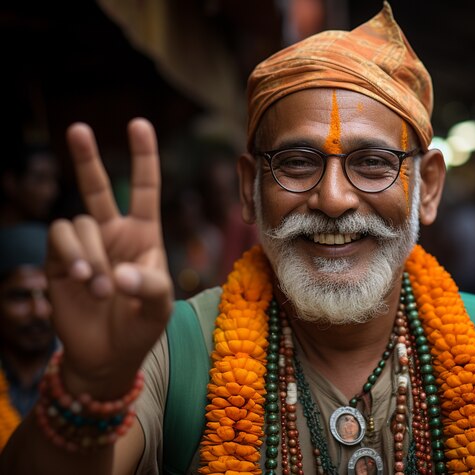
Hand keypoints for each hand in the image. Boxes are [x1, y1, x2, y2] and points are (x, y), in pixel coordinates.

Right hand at [46, 118, 172, 397]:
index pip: (144, 190)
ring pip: (79, 223)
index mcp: (143, 235)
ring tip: (98, 287)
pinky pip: (60, 238)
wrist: (106, 355)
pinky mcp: (58, 260)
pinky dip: (71, 255)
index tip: (139, 124)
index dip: (143, 158)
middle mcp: (112, 234)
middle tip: (78, 128)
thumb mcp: (159, 307)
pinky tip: (79, 278)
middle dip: (87, 158)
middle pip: (97, 188)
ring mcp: (84, 246)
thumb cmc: (141, 327)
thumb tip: (117, 272)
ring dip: (90, 254)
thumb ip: (149, 286)